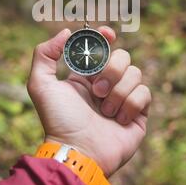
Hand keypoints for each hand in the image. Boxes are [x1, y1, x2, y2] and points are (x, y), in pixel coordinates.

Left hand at [27, 27, 150, 176]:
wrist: (79, 152)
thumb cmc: (58, 120)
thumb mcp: (41, 85)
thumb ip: (44, 54)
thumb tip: (67, 32)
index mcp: (86, 75)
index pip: (103, 47)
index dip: (106, 37)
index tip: (107, 34)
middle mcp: (106, 84)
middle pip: (122, 56)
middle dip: (110, 71)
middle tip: (96, 91)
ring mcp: (123, 98)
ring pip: (135, 73)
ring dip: (118, 91)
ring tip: (105, 111)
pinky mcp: (138, 113)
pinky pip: (145, 93)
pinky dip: (131, 104)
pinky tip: (118, 119)